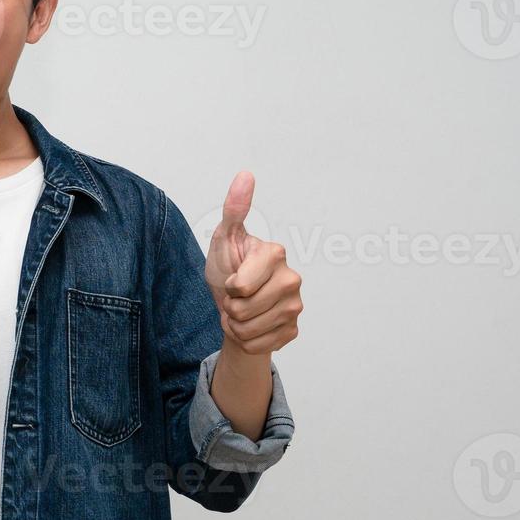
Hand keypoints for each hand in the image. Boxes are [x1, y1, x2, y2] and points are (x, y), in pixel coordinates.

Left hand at [203, 171, 302, 355]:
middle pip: (243, 310)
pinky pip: (257, 345)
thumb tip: (245, 174)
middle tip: (235, 297)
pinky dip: (246, 339)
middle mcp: (292, 279)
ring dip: (235, 325)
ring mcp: (295, 307)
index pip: (241, 286)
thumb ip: (234, 209)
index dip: (229, 286)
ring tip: (240, 311)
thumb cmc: (228, 269)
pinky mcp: (293, 330)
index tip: (234, 277)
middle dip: (230, 308)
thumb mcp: (224, 239)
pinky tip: (252, 325)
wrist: (233, 308)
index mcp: (276, 254)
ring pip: (249, 330)